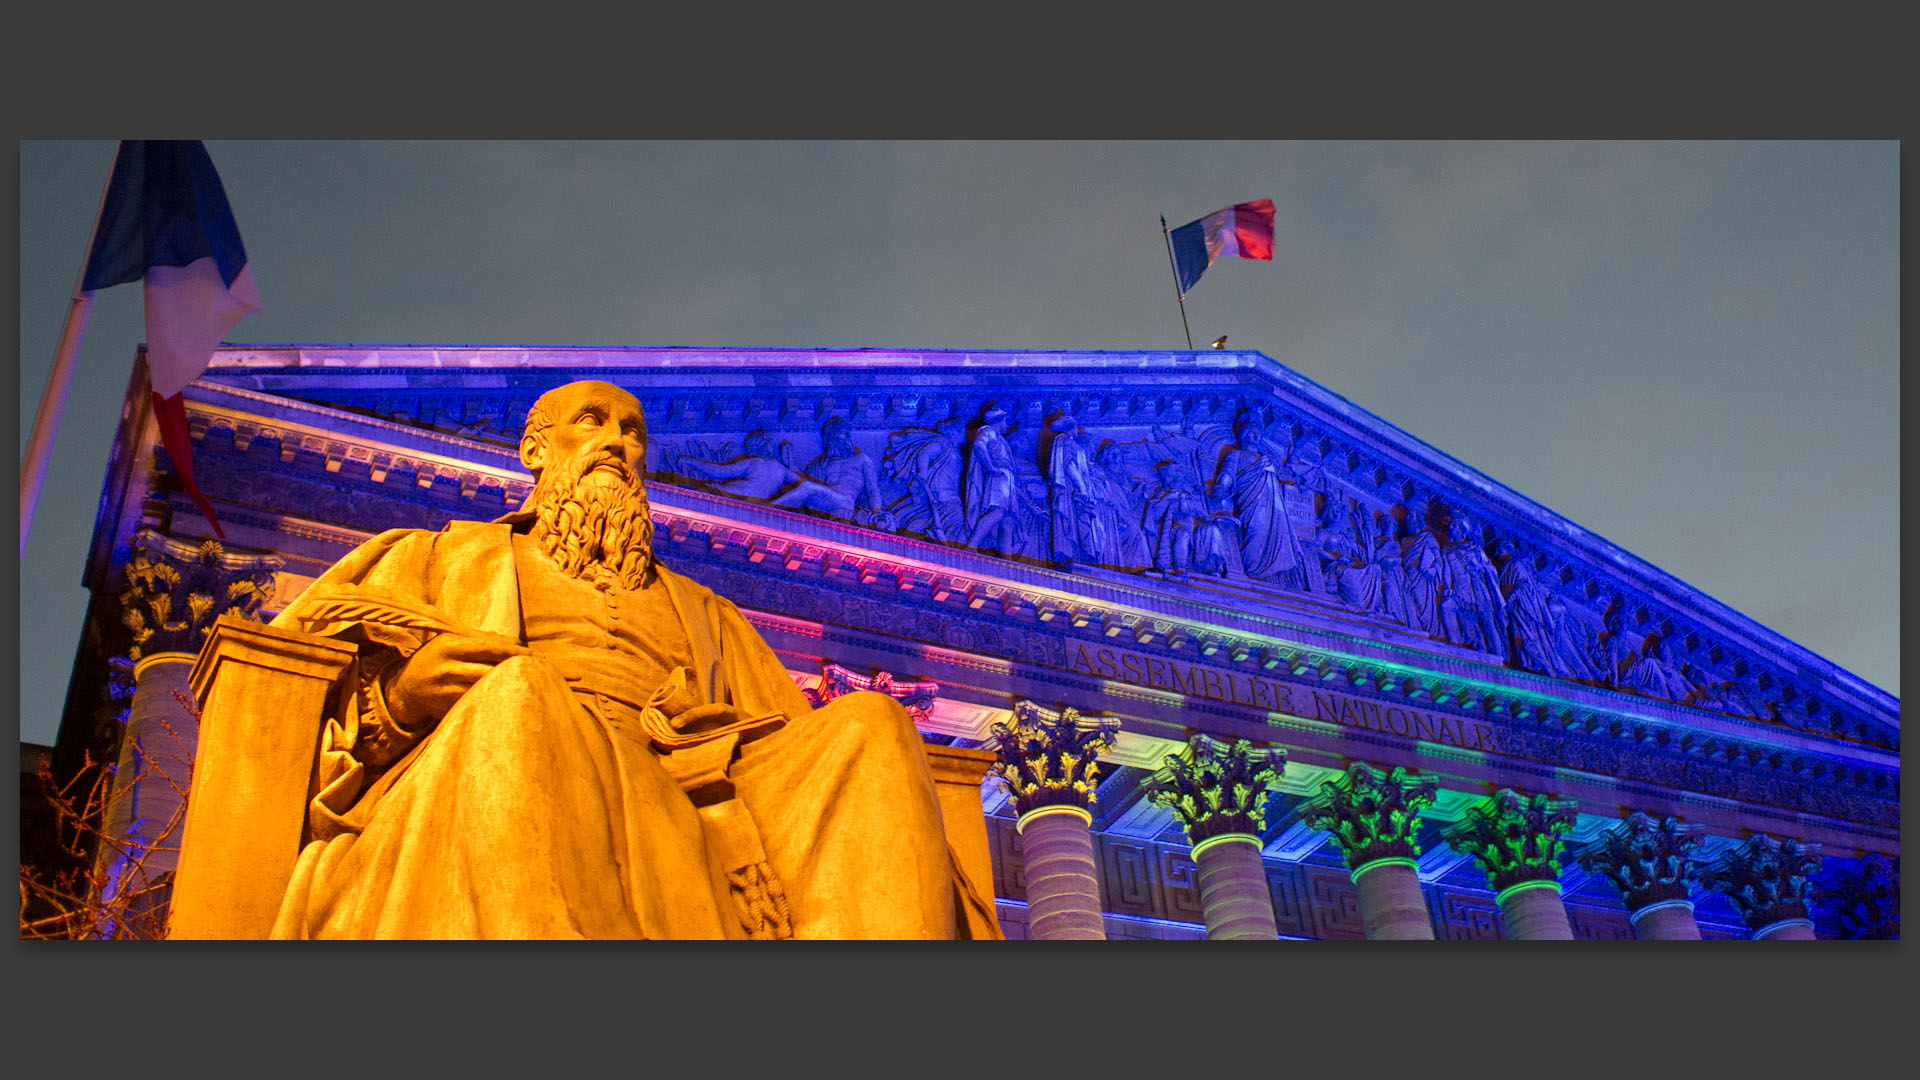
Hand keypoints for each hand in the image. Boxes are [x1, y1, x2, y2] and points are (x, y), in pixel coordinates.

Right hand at [384, 631, 528, 731]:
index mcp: (448, 646)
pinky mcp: (447, 708)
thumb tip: (513, 641)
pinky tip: (508, 697)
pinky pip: (477, 703)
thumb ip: (480, 639)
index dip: (514, 651)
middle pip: (490, 670)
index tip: (535, 654)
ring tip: (527, 682)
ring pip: (485, 689)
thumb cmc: (435, 658)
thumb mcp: (450, 641)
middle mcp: (446, 668)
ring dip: (507, 686)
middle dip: (515, 670)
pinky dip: (494, 699)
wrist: (404, 689)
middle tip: (539, 669)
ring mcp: (445, 691)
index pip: (488, 647)